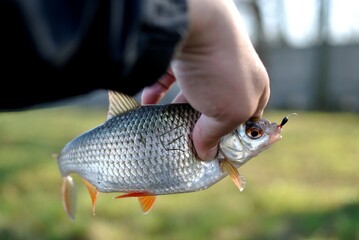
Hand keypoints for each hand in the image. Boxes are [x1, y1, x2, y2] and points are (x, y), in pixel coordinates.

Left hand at [141, 0, 269, 159]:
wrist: (194, 23)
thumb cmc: (221, 71)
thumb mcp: (228, 112)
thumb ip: (216, 135)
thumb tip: (205, 154)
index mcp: (254, 86)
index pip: (248, 117)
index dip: (233, 136)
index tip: (215, 151)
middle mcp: (233, 72)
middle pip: (217, 106)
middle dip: (201, 124)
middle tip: (187, 141)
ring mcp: (207, 62)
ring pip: (192, 93)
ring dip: (178, 109)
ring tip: (166, 127)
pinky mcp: (183, 53)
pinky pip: (171, 77)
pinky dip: (160, 91)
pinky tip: (148, 103)